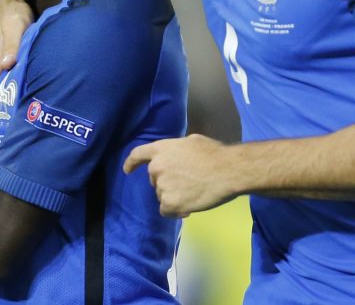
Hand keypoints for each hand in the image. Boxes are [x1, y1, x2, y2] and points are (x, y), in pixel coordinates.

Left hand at [123, 134, 238, 217]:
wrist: (227, 170)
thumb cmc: (213, 154)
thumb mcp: (191, 142)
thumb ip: (176, 150)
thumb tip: (177, 156)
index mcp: (160, 149)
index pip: (138, 154)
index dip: (131, 163)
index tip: (127, 170)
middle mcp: (156, 167)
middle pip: (154, 180)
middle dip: (167, 183)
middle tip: (186, 184)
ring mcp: (161, 186)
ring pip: (162, 196)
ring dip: (173, 197)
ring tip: (193, 194)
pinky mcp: (170, 203)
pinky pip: (166, 210)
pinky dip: (175, 211)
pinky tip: (189, 207)